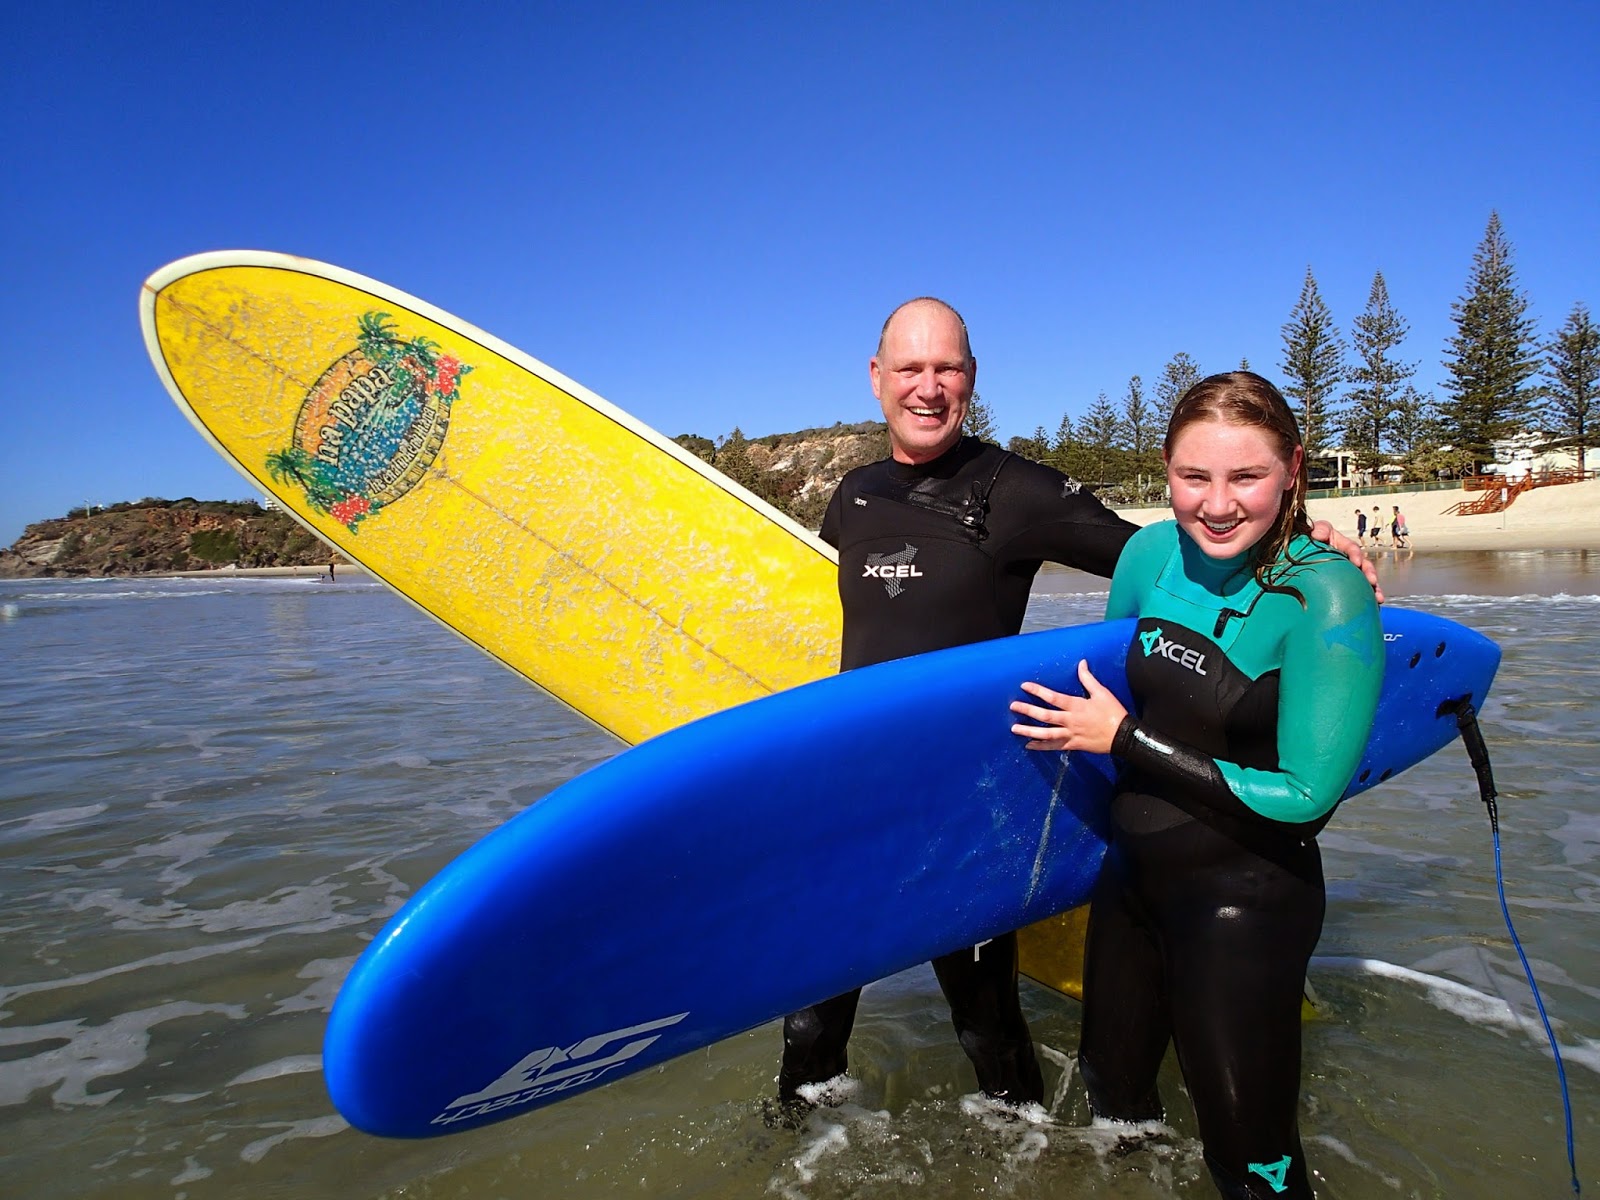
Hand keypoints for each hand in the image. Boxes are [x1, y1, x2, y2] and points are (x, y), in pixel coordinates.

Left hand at [1009, 659, 1126, 753]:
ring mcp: (1071, 734)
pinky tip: (1029, 745)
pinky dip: (1041, 746)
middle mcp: (1070, 720)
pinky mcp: (1073, 745)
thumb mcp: (1102, 693)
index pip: (1053, 697)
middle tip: (1013, 707)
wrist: (1123, 736)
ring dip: (1029, 731)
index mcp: (1076, 706)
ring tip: (1014, 729)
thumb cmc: (1113, 713)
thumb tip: (1081, 663)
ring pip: (1046, 734)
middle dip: (1028, 711)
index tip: (1024, 686)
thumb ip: (1088, 679)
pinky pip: (1054, 746)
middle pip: (1045, 716)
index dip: (1038, 691)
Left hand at [1309, 519, 1383, 603]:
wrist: (1298, 553)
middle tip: (1372, 581)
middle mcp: (1348, 558)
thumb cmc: (1309, 538)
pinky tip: (1373, 605)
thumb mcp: (1315, 530)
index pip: (1351, 548)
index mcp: (1341, 544)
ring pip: (1365, 579)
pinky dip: (1367, 597)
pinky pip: (1359, 591)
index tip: (1356, 562)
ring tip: (1378, 597)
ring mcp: (1349, 571)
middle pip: (1363, 565)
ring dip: (1374, 588)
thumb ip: (1319, 529)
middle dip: (1369, 573)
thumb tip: (1318, 534)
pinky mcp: (1347, 583)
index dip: (1355, 554)